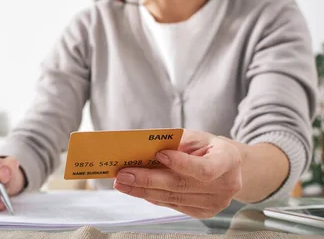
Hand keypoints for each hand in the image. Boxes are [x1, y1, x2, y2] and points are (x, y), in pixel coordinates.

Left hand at [113, 130, 241, 218]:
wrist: (229, 167)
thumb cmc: (207, 147)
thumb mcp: (196, 137)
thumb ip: (175, 142)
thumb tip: (143, 149)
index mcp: (228, 160)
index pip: (205, 168)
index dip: (181, 163)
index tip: (159, 155)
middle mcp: (226, 185)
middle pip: (181, 185)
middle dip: (148, 180)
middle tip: (123, 175)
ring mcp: (216, 203)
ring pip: (173, 198)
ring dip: (143, 191)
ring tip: (122, 183)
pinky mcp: (204, 213)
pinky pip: (173, 204)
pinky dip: (153, 196)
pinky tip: (137, 189)